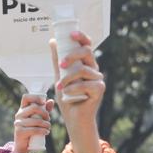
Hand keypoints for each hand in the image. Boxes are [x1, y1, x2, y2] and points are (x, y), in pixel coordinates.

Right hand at [13, 94, 53, 152]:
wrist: (23, 145)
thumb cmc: (31, 130)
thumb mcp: (38, 118)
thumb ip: (44, 110)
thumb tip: (51, 101)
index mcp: (22, 109)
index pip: (26, 97)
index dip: (35, 97)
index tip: (43, 102)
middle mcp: (19, 114)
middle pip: (34, 107)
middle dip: (45, 113)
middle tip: (48, 119)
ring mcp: (18, 123)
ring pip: (36, 120)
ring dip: (46, 124)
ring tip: (48, 127)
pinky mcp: (20, 132)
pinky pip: (34, 129)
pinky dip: (42, 131)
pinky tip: (46, 132)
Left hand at [51, 30, 103, 152]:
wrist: (74, 118)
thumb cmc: (68, 97)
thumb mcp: (59, 76)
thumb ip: (57, 60)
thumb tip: (53, 41)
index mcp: (86, 64)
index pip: (87, 45)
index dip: (81, 37)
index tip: (71, 34)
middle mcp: (94, 69)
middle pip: (87, 53)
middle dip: (72, 56)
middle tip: (60, 65)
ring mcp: (98, 79)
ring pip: (84, 70)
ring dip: (68, 78)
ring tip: (59, 87)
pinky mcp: (99, 90)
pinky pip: (86, 84)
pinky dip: (73, 88)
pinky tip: (67, 94)